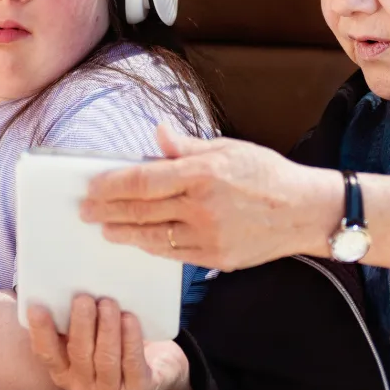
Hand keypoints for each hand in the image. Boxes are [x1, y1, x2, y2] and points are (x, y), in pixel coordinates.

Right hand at [28, 296, 192, 389]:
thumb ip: (80, 319)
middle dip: (81, 324)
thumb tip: (67, 286)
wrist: (159, 367)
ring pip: (105, 359)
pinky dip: (130, 339)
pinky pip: (133, 364)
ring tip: (108, 303)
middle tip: (83, 298)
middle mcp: (83, 387)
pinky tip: (130, 319)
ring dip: (106, 329)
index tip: (37, 307)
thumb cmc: (118, 342)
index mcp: (65, 371)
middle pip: (79, 354)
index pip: (47, 354)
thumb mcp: (95, 333)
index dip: (41, 332)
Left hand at [79, 125, 340, 271]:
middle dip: (107, 210)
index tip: (91, 187)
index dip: (111, 185)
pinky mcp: (215, 256)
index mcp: (202, 173)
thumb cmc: (266, 173)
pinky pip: (172, 254)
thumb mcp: (227, 148)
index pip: (142, 180)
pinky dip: (150, 246)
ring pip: (151, 236)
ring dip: (123, 232)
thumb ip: (187, 146)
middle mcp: (201, 206)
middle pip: (140, 210)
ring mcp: (208, 235)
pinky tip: (138, 240)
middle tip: (85, 211)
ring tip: (104, 228)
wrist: (304, 211)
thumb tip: (157, 133)